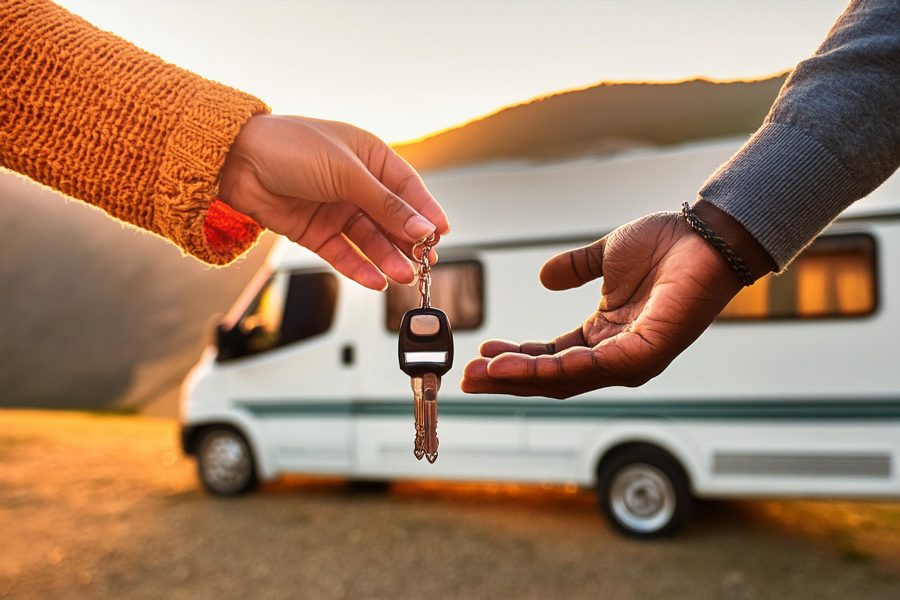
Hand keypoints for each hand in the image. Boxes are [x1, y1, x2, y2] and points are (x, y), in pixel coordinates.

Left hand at [218, 115, 449, 289]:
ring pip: (370, 240)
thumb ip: (385, 205)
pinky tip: (376, 281)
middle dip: (408, 242)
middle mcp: (356, 184)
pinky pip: (344, 254)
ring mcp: (336, 209)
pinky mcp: (316, 232)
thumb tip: (421, 228)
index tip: (441, 234)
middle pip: (391, 219)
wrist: (237, 161)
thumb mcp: (347, 173)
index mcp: (370, 158)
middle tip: (426, 262)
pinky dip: (360, 268)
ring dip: (388, 259)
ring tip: (404, 276)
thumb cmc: (291, 148)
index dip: (425, 212)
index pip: (407, 189)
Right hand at [461, 205, 773, 397]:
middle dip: (507, 379)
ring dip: (522, 377)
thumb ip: (576, 268)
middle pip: (552, 377)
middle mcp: (616, 355)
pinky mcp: (647, 353)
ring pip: (567, 378)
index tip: (480, 354)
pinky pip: (595, 367)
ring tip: (484, 373)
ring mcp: (633, 359)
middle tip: (467, 378)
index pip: (552, 358)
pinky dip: (558, 367)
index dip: (515, 359)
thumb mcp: (607, 256)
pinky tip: (525, 364)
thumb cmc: (668, 245)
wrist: (707, 233)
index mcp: (605, 336)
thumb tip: (544, 275)